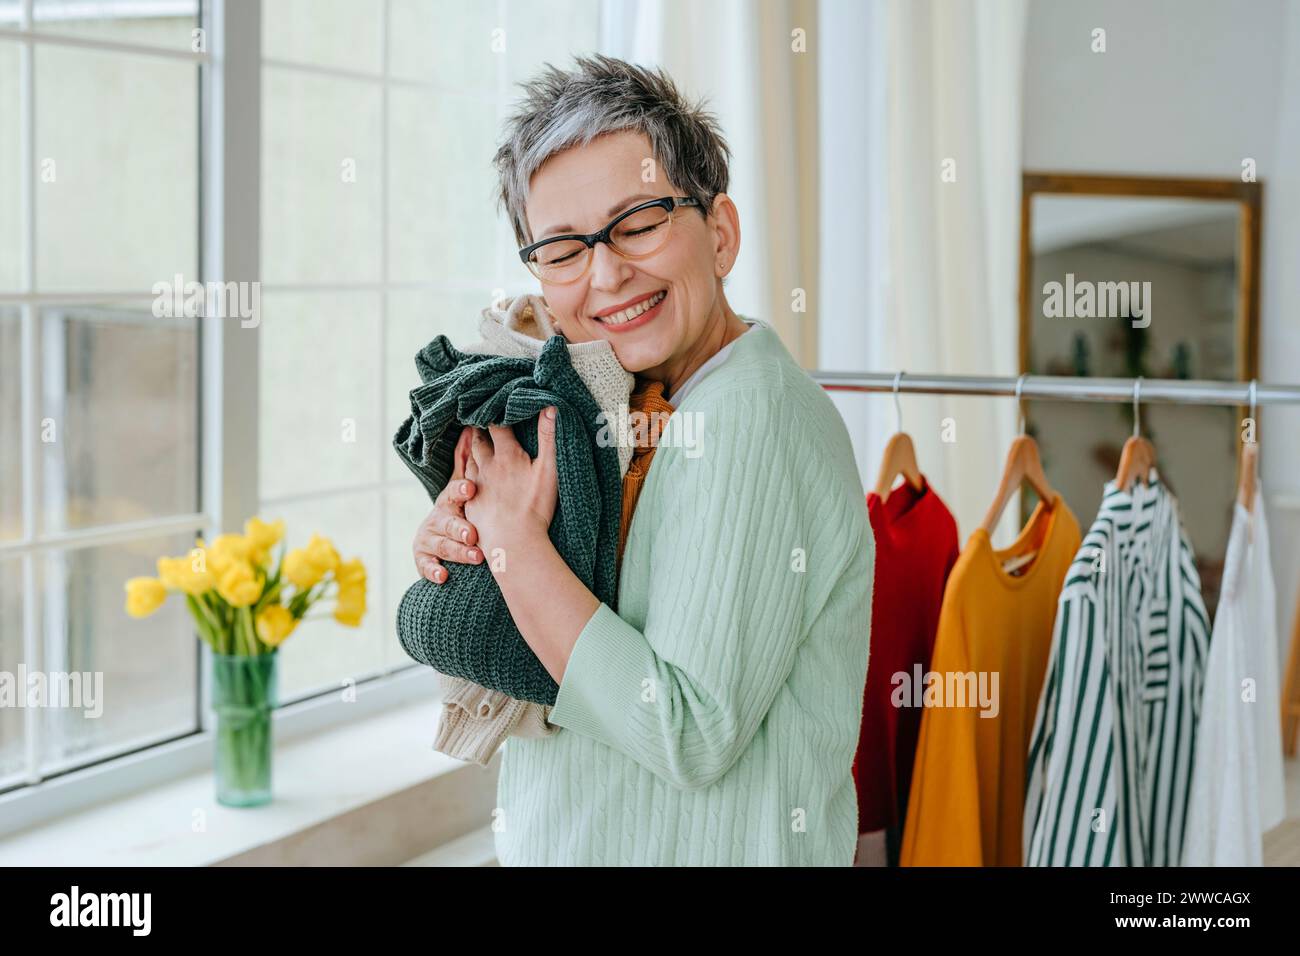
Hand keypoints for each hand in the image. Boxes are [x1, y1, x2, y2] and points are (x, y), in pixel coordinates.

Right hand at [412, 426, 484, 582]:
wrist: (441, 540)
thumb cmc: (460, 510)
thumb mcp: (463, 488)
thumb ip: (467, 462)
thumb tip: (473, 427)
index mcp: (449, 499)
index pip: (454, 492)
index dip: (461, 490)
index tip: (471, 489)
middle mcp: (436, 518)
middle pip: (447, 521)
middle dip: (460, 527)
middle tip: (474, 534)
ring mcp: (428, 539)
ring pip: (441, 545)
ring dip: (457, 551)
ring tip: (475, 557)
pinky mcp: (424, 560)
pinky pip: (426, 567)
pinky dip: (433, 571)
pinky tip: (443, 577)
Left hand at [463, 408, 558, 557]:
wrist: (513, 542)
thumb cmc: (535, 507)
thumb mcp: (548, 470)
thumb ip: (549, 438)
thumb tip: (550, 407)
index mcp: (506, 455)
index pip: (496, 425)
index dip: (495, 412)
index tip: (495, 403)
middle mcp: (487, 466)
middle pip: (478, 440)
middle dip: (479, 428)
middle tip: (478, 417)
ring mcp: (476, 485)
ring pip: (469, 459)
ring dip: (471, 448)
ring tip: (473, 441)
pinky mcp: (470, 503)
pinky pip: (464, 482)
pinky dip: (465, 472)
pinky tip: (469, 475)